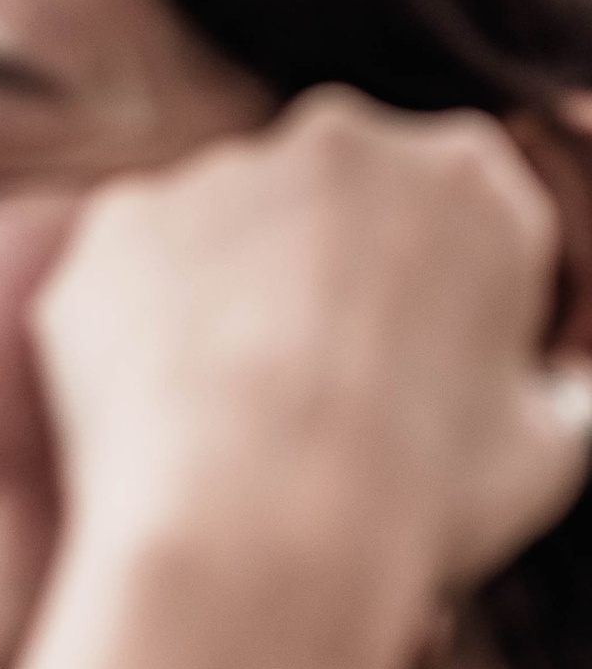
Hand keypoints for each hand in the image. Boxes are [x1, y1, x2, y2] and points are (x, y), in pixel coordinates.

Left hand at [36, 88, 591, 624]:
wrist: (257, 526)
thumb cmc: (418, 499)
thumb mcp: (542, 454)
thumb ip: (556, 395)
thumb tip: (557, 391)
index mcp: (471, 176)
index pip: (452, 225)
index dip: (428, 312)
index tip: (402, 391)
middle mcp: (345, 142)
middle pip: (333, 212)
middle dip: (323, 288)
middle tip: (308, 407)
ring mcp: (221, 172)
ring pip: (225, 237)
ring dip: (226, 307)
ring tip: (227, 427)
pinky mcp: (120, 222)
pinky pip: (131, 276)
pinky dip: (137, 334)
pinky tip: (154, 415)